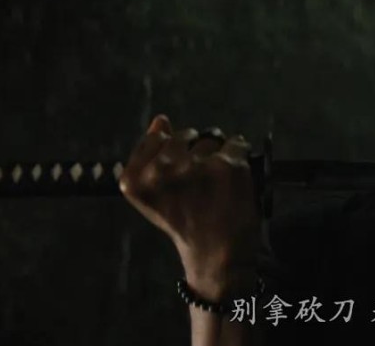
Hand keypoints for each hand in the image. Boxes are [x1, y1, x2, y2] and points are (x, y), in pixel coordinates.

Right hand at [119, 115, 259, 296]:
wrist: (217, 254)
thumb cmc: (185, 223)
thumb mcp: (155, 196)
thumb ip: (150, 157)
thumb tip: (161, 120)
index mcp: (135, 180)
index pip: (153, 139)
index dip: (172, 152)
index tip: (180, 174)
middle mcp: (161, 170)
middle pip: (183, 136)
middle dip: (195, 151)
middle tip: (202, 181)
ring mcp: (196, 165)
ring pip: (210, 139)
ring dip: (217, 155)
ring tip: (217, 184)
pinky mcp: (227, 165)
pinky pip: (236, 142)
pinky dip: (240, 156)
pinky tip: (234, 178)